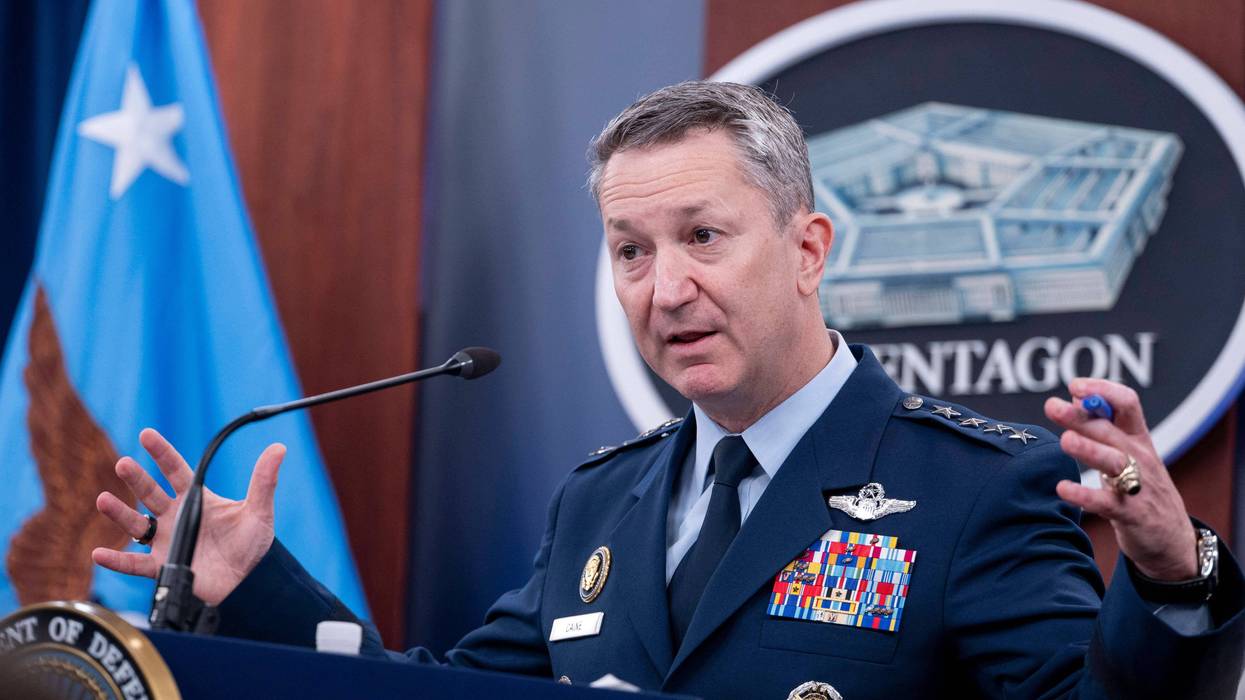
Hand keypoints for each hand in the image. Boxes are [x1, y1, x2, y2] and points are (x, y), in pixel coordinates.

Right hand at [92, 428, 284, 604]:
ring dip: (119, 513)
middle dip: (136, 479)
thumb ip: (264, 481)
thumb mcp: (259, 511)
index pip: (176, 471)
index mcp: (197, 499)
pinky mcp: (162, 566)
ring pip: (137, 524)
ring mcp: (166, 540)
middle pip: (151, 493)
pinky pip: (134, 564)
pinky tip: (99, 553)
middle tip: (123, 463)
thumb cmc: (252, 543)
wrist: (248, 581)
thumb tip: (279, 448)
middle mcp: (175, 517)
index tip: (147, 434)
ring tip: (103, 500)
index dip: (162, 453)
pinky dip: (117, 560)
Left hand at [1044, 378, 1197, 580]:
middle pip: (1110, 430)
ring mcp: (1138, 486)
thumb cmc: (1141, 488)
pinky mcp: (1132, 515)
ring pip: (1114, 462)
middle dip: (1081, 417)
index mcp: (1138, 438)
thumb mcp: (1126, 454)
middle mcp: (1140, 458)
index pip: (1127, 404)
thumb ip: (1103, 426)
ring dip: (1089, 450)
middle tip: (1052, 406)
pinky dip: (1085, 495)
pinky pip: (1107, 503)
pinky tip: (1062, 488)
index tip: (1075, 385)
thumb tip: (1076, 397)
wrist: (1172, 539)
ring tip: (1065, 440)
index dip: (1103, 391)